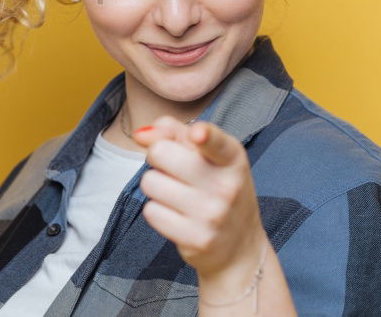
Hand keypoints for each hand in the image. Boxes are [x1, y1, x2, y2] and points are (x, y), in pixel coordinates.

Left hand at [133, 116, 267, 279]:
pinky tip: (177, 216)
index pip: (217, 143)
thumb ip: (175, 133)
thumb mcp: (208, 155)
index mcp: (232, 158)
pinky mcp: (197, 239)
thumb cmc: (217, 190)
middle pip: (160, 152)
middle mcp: (226, 186)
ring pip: (150, 182)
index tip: (198, 134)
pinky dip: (157, 211)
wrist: (240, 246)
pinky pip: (151, 211)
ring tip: (177, 195)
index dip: (205, 135)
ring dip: (156, 186)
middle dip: (157, 158)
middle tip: (172, 170)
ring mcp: (212, 215)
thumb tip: (140, 135)